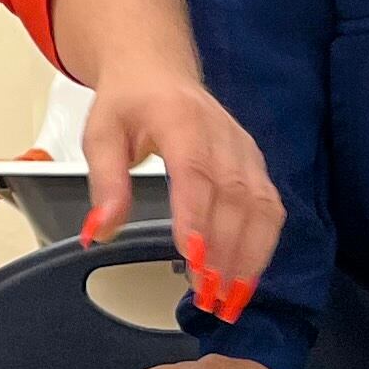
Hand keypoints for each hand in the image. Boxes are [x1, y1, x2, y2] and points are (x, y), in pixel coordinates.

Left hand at [46, 0, 283, 317]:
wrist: (159, 69)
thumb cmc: (128, 103)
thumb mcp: (101, 135)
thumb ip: (105, 183)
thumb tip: (99, 233)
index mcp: (182, 120)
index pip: (196, 171)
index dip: (198, 216)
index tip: (192, 259)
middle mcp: (222, 135)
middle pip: (235, 197)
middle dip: (225, 252)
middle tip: (208, 298)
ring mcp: (245, 150)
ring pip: (261, 206)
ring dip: (249, 256)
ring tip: (230, 299)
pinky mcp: (256, 165)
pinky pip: (269, 207)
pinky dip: (262, 245)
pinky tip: (245, 277)